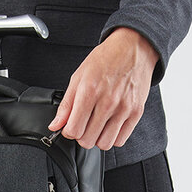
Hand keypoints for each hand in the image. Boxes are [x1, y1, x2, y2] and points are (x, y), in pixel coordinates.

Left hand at [48, 28, 158, 149]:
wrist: (133, 47)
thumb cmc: (106, 59)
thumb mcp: (79, 77)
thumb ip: (66, 104)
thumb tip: (55, 125)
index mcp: (90, 91)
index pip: (73, 130)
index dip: (69, 131)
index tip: (71, 125)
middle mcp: (107, 102)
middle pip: (87, 141)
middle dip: (82, 135)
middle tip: (84, 124)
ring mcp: (123, 108)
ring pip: (104, 144)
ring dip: (97, 138)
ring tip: (97, 125)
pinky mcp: (136, 112)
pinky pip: (120, 140)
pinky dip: (113, 137)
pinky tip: (110, 125)